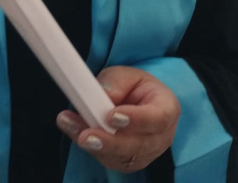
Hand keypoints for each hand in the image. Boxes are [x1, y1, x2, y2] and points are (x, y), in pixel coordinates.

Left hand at [56, 66, 179, 173]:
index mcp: (167, 109)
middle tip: (85, 135)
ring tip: (70, 125)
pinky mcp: (127, 163)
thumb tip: (104, 96)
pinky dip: (90, 148)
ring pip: (120, 157)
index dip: (135, 120)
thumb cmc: (134, 88)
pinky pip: (108, 160)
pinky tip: (74, 131)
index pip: (157, 119)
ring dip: (93, 145)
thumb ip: (116, 83)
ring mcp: (145, 154)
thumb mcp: (127, 75)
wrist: (137, 103)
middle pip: (138, 146)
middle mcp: (161, 137)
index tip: (111, 116)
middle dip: (109, 142)